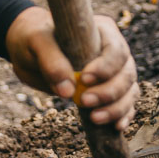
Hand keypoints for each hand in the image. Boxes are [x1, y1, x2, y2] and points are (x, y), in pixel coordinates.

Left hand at [4, 6, 138, 129]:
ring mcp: (114, 72)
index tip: (85, 79)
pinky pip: (126, 104)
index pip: (116, 50)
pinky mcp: (108, 90)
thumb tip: (68, 91)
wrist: (29, 49)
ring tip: (94, 118)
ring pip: (129, 90)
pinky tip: (115, 126)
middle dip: (110, 92)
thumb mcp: (37, 42)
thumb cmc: (35, 37)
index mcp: (102, 31)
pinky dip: (123, 115)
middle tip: (84, 102)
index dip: (106, 67)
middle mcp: (113, 50)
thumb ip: (51, 61)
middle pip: (127, 73)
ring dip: (117, 108)